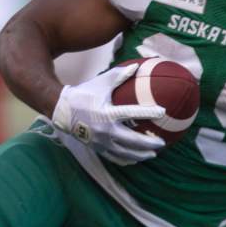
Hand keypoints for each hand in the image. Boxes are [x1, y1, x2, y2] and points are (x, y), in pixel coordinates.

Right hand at [51, 64, 167, 165]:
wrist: (62, 111)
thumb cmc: (84, 95)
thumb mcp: (101, 83)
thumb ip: (119, 75)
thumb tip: (137, 66)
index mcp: (108, 113)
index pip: (133, 113)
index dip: (149, 112)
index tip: (163, 112)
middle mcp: (105, 130)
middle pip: (133, 141)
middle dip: (149, 143)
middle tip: (162, 143)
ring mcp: (101, 142)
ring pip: (125, 153)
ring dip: (140, 154)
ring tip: (152, 154)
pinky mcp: (96, 148)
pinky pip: (114, 157)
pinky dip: (126, 159)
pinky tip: (135, 159)